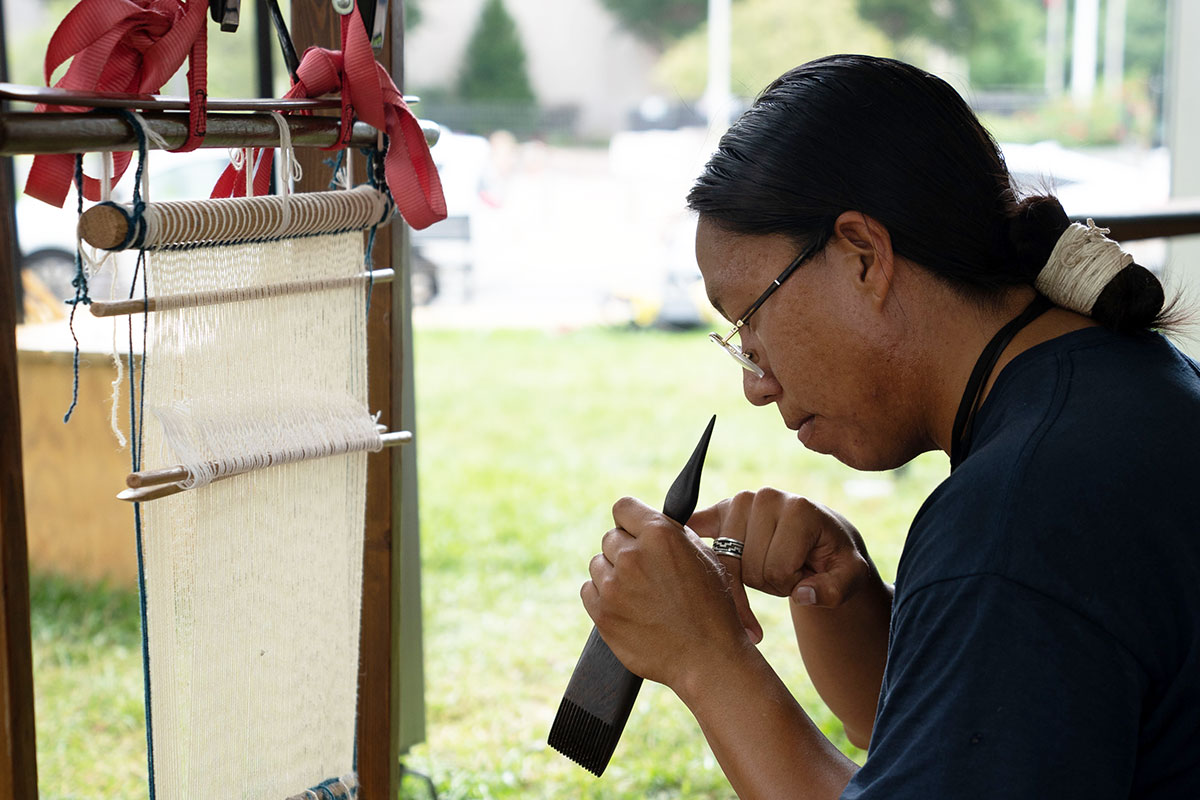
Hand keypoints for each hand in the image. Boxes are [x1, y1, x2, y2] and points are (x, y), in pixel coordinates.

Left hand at [581, 496, 751, 688]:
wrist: (708, 658)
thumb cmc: (713, 607)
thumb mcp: (703, 557)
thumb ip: (671, 534)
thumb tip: (646, 523)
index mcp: (659, 533)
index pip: (623, 507)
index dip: (630, 520)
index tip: (635, 532)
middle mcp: (632, 555)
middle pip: (610, 538)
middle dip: (626, 550)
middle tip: (646, 572)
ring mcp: (614, 585)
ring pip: (597, 564)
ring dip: (613, 574)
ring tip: (639, 593)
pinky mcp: (603, 614)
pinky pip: (589, 591)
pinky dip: (603, 597)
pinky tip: (627, 607)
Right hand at [688, 489, 874, 640]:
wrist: (820, 535)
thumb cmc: (833, 557)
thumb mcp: (851, 576)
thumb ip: (835, 590)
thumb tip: (802, 595)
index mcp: (797, 509)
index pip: (778, 569)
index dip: (791, 584)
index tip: (806, 575)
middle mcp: (764, 497)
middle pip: (748, 568)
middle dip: (768, 583)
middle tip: (786, 572)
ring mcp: (738, 501)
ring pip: (726, 563)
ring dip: (745, 577)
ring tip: (766, 564)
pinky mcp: (720, 509)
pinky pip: (693, 528)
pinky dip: (687, 541)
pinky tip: (676, 547)